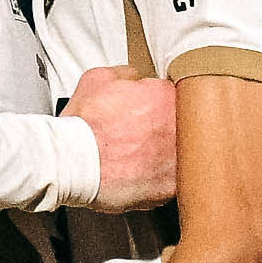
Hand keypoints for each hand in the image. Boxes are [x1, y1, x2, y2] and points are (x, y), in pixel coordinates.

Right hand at [64, 71, 177, 208]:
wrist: (73, 163)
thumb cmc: (84, 125)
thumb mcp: (99, 78)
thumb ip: (127, 74)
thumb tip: (136, 77)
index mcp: (166, 97)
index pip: (179, 93)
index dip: (164, 100)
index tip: (153, 108)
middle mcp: (177, 128)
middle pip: (187, 123)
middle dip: (169, 126)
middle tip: (148, 131)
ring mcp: (177, 160)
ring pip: (182, 153)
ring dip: (167, 153)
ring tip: (143, 154)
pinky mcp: (169, 188)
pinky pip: (172, 180)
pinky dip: (159, 177)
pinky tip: (141, 173)